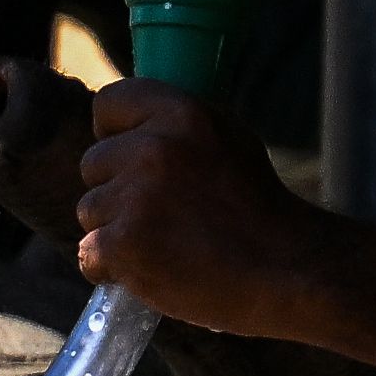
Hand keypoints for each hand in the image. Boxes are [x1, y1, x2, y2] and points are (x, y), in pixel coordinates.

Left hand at [73, 79, 343, 341]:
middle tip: (164, 213)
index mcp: (184, 113)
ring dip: (117, 231)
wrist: (285, 272)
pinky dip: (112, 268)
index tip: (129, 156)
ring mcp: (135, 197)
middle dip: (117, 189)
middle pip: (93, 162)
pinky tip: (153, 269)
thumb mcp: (228, 141)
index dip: (113, 132)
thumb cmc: (256, 211)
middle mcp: (154, 148)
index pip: (110, 103)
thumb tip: (127, 125)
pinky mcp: (122, 243)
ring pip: (90, 211)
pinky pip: (89, 253)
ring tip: (167, 242)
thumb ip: (176, 129)